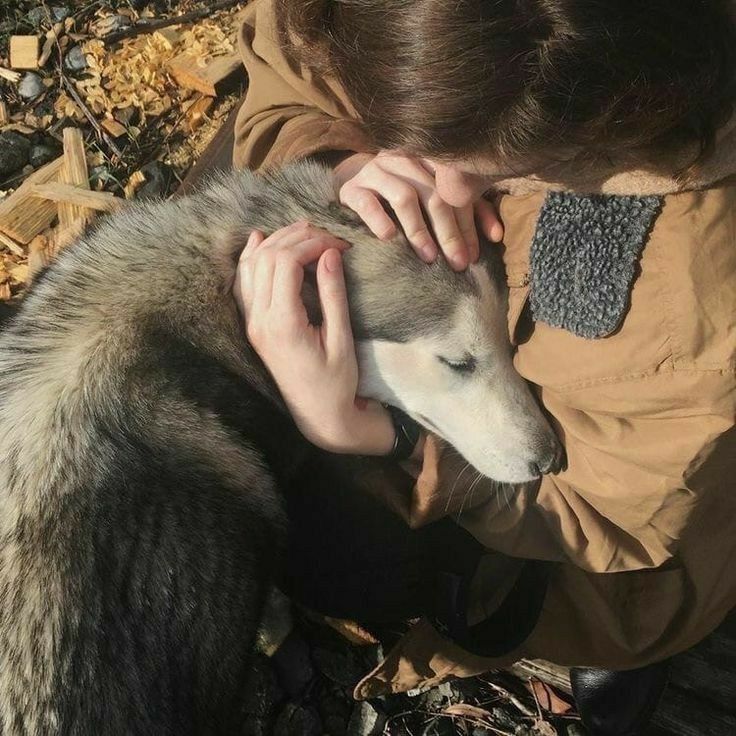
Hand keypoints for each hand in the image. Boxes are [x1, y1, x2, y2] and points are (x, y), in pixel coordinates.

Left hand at [233, 221, 394, 454]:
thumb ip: (333, 295)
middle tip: (327, 237)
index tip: (340, 245)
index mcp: (283, 323)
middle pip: (267, 257)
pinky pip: (245, 283)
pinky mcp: (254, 325)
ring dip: (276, 241)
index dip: (313, 243)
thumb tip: (330, 254)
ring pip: (252, 265)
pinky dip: (252, 257)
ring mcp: (253, 323)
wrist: (319, 415)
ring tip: (304, 233)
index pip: (286, 262)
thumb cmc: (337, 382)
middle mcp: (260, 320)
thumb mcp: (341, 339)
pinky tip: (259, 240)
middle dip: (297, 237)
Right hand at [334, 151, 501, 270]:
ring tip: (428, 256)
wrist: (353, 188)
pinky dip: (380, 220)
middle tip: (457, 262)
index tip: (474, 255)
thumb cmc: (403, 199)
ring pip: (404, 196)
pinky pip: (367, 203)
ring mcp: (376, 171)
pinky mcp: (351, 188)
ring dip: (419, 230)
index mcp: (429, 158)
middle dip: (448, 231)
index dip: (468, 224)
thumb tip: (497, 236)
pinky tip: (389, 238)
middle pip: (433, 194)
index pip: (455, 189)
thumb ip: (471, 212)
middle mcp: (404, 158)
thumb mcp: (439, 201)